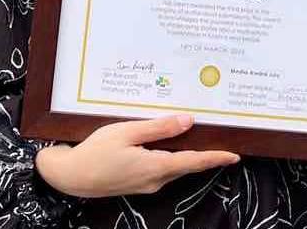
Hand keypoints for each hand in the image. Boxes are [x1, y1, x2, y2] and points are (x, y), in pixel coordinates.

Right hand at [34, 114, 238, 197]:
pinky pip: (162, 169)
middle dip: (206, 156)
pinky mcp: (138, 183)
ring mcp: (147, 184)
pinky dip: (171, 157)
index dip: (215, 158)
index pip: (193, 162)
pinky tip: (169, 145)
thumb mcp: (126, 132)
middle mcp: (155, 180)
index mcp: (155, 167)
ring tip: (199, 140)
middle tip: (223, 143)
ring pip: (175, 167)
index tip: (235, 155)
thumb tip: (188, 122)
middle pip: (187, 166)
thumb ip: (159, 128)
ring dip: (188, 156)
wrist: (71, 177)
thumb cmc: (95, 152)